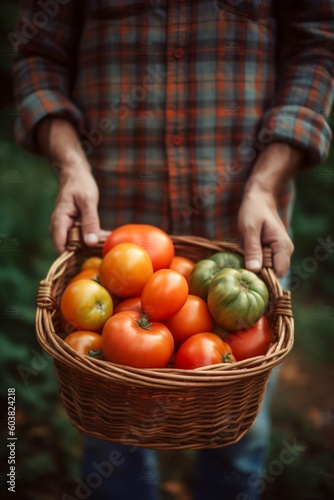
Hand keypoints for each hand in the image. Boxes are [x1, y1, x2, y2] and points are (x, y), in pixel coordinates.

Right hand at [50, 167, 99, 252]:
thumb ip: (90, 222)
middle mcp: (59, 225)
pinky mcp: (72, 224)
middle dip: (85, 250)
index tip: (89, 257)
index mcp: (60, 220)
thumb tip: (91, 242)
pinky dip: (90, 236)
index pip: (61, 245)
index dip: (72, 255)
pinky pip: (80, 235)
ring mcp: (65, 225)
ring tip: (105, 243)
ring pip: (75, 241)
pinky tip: (104, 236)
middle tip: (103, 249)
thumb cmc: (80, 184)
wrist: (75, 173)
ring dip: (90, 244)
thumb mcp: (88, 201)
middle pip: (69, 246)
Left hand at [237, 141, 302, 276]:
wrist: (259, 197)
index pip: (278, 274)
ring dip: (256, 271)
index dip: (264, 280)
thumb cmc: (254, 210)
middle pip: (274, 275)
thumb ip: (252, 249)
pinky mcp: (273, 251)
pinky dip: (256, 265)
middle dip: (258, 277)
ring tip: (241, 265)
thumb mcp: (249, 228)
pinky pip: (265, 264)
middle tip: (240, 272)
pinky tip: (245, 261)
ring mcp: (280, 252)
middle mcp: (285, 252)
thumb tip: (254, 270)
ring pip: (269, 271)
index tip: (247, 279)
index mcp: (282, 247)